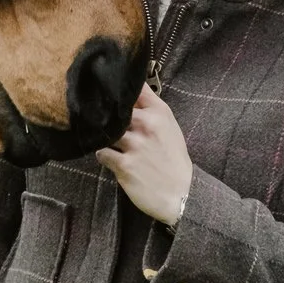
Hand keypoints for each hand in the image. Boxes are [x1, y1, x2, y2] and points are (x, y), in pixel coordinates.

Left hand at [95, 84, 193, 225]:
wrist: (182, 194)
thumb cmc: (173, 159)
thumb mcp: (168, 127)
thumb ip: (149, 109)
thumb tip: (127, 93)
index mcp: (159, 113)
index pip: (135, 89)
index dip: (119, 88)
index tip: (112, 91)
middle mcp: (147, 125)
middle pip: (114, 109)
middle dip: (107, 115)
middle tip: (105, 122)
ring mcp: (135, 145)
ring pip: (105, 131)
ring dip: (104, 137)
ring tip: (110, 142)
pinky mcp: (124, 164)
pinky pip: (101, 153)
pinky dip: (103, 154)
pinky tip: (111, 158)